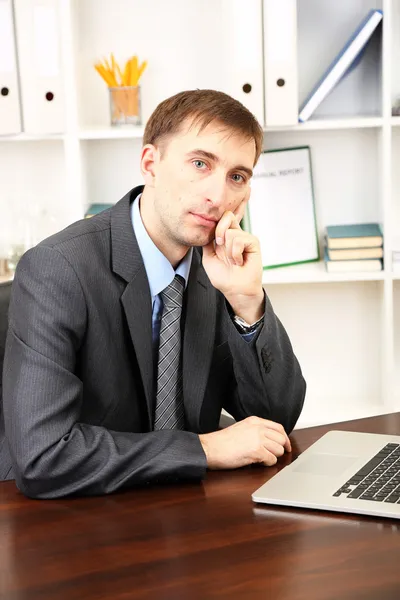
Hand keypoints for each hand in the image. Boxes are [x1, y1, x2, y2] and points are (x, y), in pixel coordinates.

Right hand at [199, 416, 291, 469]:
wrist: (210, 448)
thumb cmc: (221, 442)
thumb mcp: (241, 429)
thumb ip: (256, 431)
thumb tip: (269, 440)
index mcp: (254, 421)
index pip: (278, 428)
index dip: (285, 438)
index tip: (286, 445)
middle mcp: (258, 428)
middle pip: (282, 439)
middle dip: (280, 449)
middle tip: (274, 455)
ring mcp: (258, 439)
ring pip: (279, 450)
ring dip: (273, 457)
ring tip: (261, 458)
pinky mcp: (257, 451)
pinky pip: (272, 460)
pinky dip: (267, 463)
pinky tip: (258, 462)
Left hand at [202, 202, 263, 323]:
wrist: (235, 289)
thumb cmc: (223, 277)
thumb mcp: (208, 257)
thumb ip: (208, 241)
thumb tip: (208, 228)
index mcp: (224, 237)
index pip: (220, 219)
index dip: (215, 225)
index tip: (213, 241)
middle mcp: (235, 235)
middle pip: (227, 217)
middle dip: (219, 233)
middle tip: (220, 247)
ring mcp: (245, 238)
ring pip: (231, 232)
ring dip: (228, 252)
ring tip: (233, 262)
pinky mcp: (253, 242)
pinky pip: (240, 240)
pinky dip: (235, 254)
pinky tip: (239, 262)